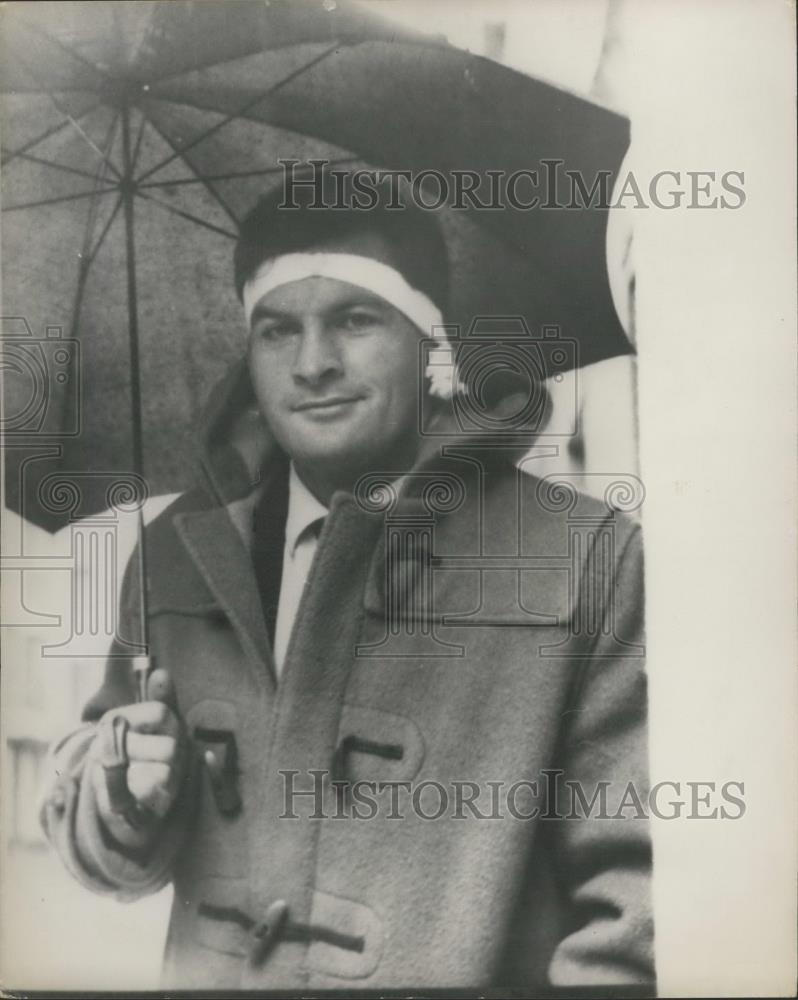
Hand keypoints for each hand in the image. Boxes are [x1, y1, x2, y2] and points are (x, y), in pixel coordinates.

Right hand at [88, 670, 187, 846]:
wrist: (117, 801)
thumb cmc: (145, 752)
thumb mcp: (156, 724)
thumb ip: (162, 698)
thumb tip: (160, 673)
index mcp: (116, 718)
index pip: (162, 713)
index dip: (174, 727)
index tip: (169, 734)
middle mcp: (105, 744)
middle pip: (169, 747)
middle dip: (176, 758)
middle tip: (165, 762)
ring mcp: (105, 775)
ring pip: (164, 773)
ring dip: (169, 779)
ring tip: (157, 778)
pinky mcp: (113, 804)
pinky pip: (150, 795)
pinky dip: (157, 796)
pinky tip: (151, 795)